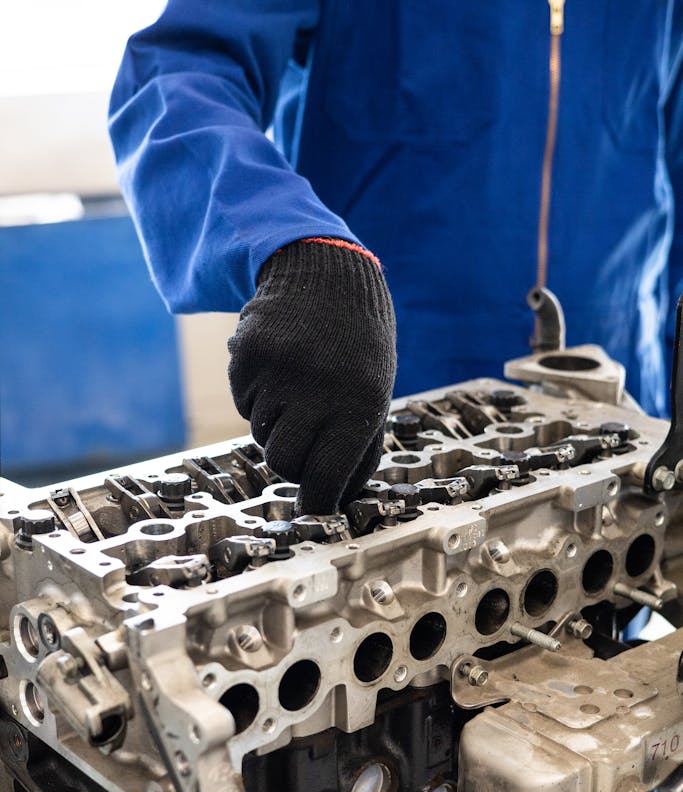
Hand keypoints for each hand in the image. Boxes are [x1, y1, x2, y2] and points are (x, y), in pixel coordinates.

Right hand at [228, 239, 395, 512]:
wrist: (328, 277)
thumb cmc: (358, 349)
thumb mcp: (375, 395)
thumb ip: (358, 450)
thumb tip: (333, 502)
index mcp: (358, 405)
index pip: (326, 477)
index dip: (317, 501)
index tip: (314, 509)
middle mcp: (317, 390)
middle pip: (283, 463)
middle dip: (291, 462)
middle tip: (304, 437)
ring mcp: (278, 371)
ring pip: (260, 433)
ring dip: (275, 422)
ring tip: (299, 386)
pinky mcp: (247, 356)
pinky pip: (242, 402)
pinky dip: (257, 395)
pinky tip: (280, 366)